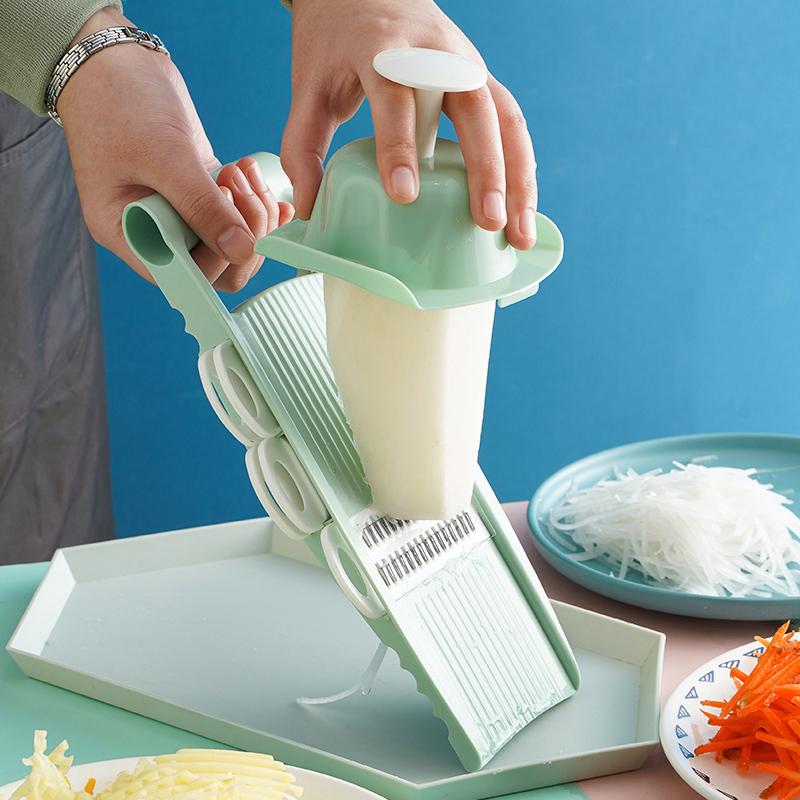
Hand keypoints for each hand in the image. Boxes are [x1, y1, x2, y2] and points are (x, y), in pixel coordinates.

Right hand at [57, 7, 292, 290]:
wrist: (113, 60)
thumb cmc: (120, 103)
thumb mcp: (164, 156)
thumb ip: (202, 206)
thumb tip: (241, 251)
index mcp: (130, 237)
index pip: (186, 278)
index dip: (217, 259)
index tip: (229, 215)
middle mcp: (156, 234)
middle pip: (217, 268)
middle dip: (242, 236)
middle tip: (242, 191)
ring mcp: (181, 215)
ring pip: (233, 243)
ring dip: (253, 215)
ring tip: (242, 173)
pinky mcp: (201, 195)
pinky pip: (236, 217)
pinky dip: (256, 203)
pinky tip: (263, 184)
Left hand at [284, 0, 537, 249]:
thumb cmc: (337, 42)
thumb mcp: (309, 86)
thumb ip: (303, 146)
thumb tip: (309, 208)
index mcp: (383, 47)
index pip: (396, 96)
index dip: (400, 145)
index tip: (404, 195)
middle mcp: (436, 52)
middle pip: (472, 106)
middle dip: (485, 167)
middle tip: (487, 222)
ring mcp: (467, 64)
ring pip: (505, 117)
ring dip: (518, 177)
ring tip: (519, 232)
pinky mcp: (481, 79)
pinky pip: (510, 123)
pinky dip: (520, 167)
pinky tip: (521, 209)